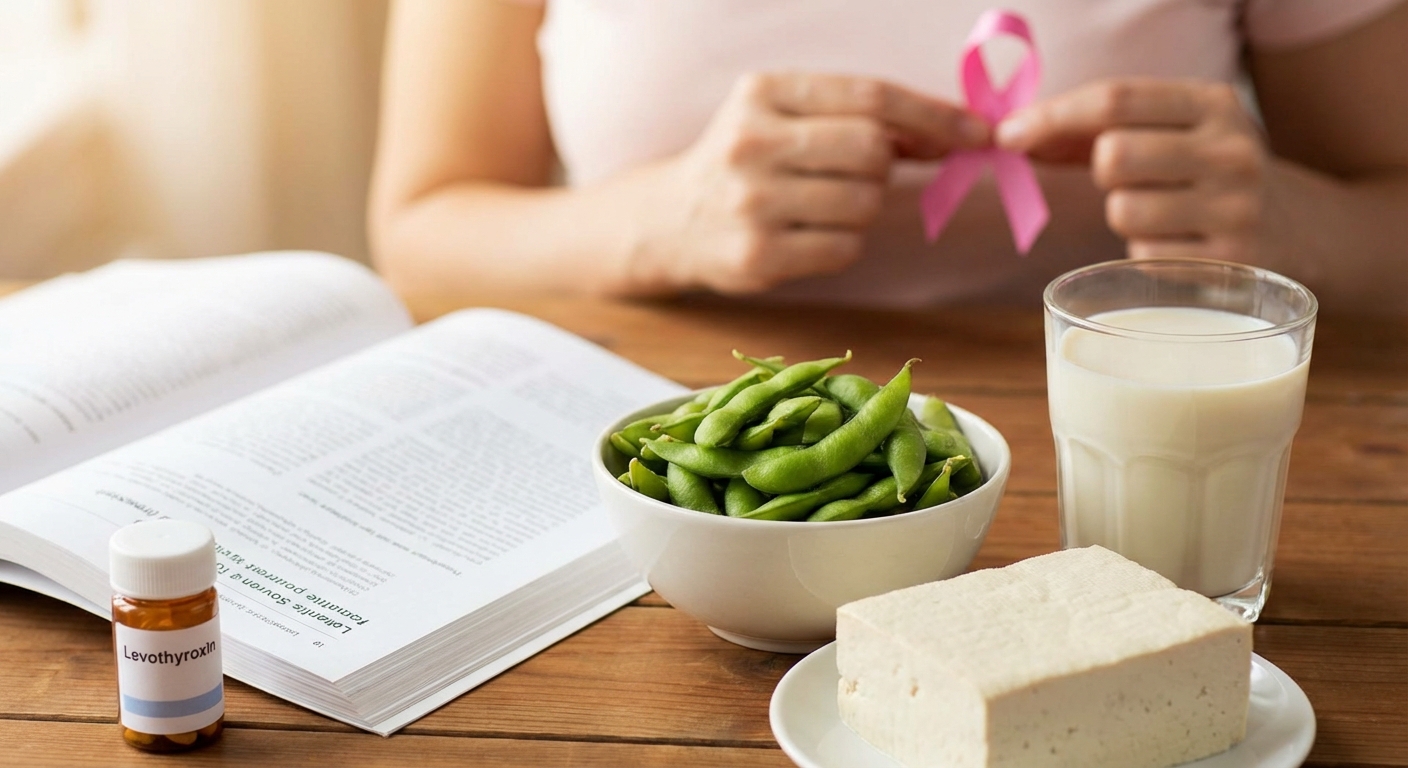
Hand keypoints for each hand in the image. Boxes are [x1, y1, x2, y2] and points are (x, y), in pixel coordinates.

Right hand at [628, 73, 989, 293]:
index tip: (979, 132)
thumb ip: (857, 117)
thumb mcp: (784, 116)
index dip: (933, 115)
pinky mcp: (757, 256)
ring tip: (820, 206)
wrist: (669, 221)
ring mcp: (751, 203)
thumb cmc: (745, 161)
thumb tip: (950, 132)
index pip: (870, 97)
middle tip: (858, 175)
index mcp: (763, 92)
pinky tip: (807, 236)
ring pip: (864, 204)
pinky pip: (845, 249)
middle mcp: (751, 143)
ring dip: (862, 208)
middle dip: (882, 166)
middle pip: (872, 151)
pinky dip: (843, 244)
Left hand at [995, 79, 1267, 261]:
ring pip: (1122, 211)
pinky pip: (1143, 256)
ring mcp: (1236, 207)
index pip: (1115, 98)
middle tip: (1124, 180)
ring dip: (1123, 216)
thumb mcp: (1173, 132)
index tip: (1007, 136)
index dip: (1051, 116)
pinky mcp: (1231, 261)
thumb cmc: (1203, 174)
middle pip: (1113, 156)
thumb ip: (1097, 128)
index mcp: (1212, 103)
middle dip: (1100, 171)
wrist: (1300, 231)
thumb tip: (1012, 135)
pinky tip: (1179, 244)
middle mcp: (1231, 149)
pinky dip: (1144, 251)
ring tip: (1160, 214)